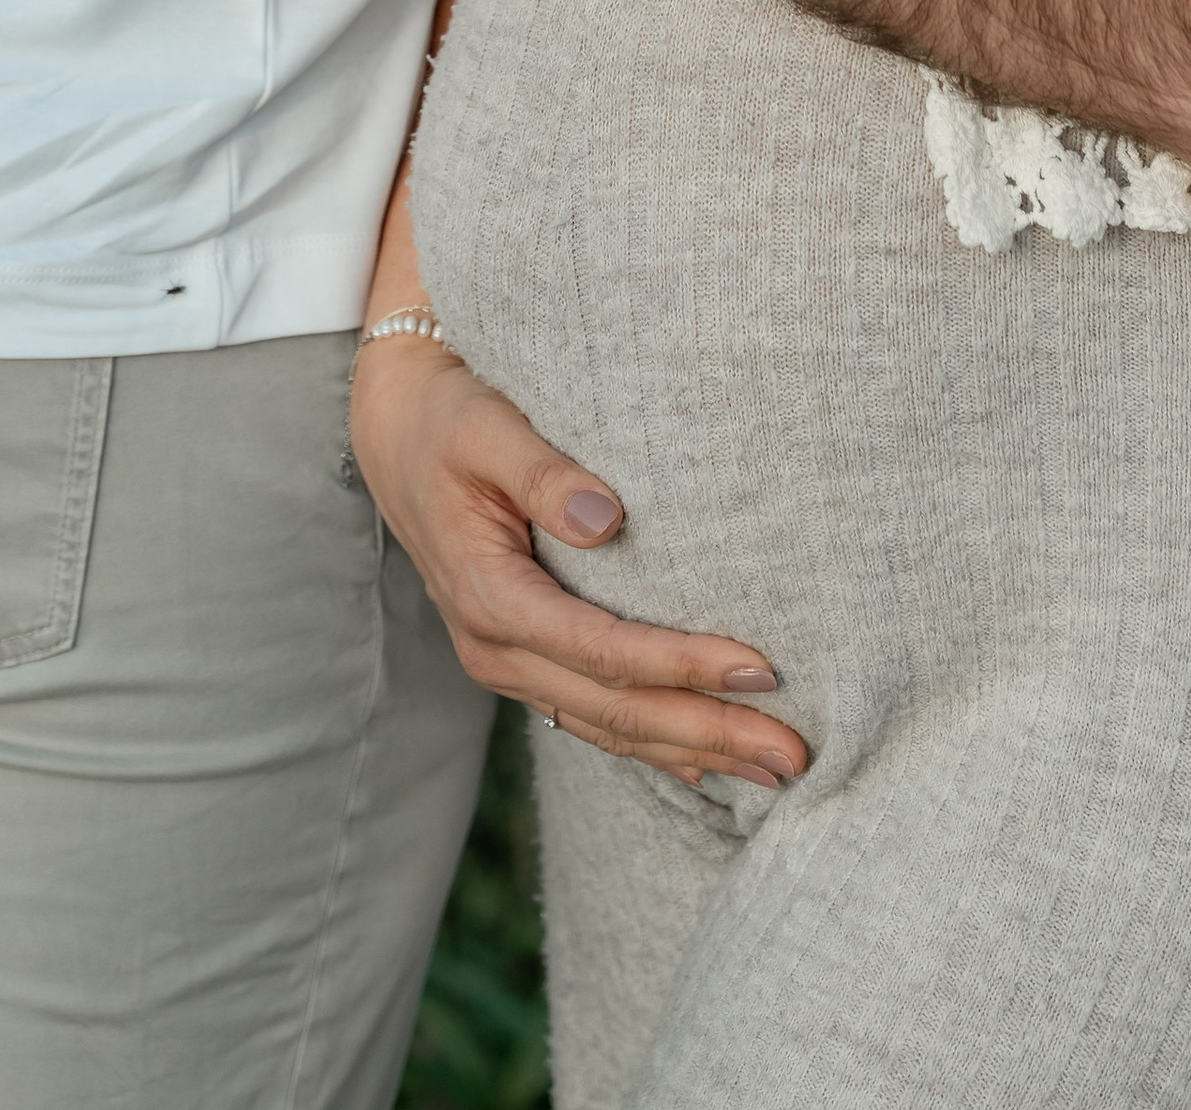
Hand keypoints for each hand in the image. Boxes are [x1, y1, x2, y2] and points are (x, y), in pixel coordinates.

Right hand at [351, 337, 807, 790]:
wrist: (396, 434)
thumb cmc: (449, 419)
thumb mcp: (486, 429)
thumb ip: (541, 471)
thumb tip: (604, 516)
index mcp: (489, 596)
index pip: (603, 652)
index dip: (683, 665)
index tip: (761, 669)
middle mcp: (495, 648)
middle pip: (617, 710)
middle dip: (709, 733)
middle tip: (794, 753)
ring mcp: (506, 664)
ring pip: (609, 729)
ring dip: (694, 752)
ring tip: (775, 771)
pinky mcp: (522, 660)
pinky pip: (591, 718)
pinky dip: (652, 746)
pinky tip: (704, 768)